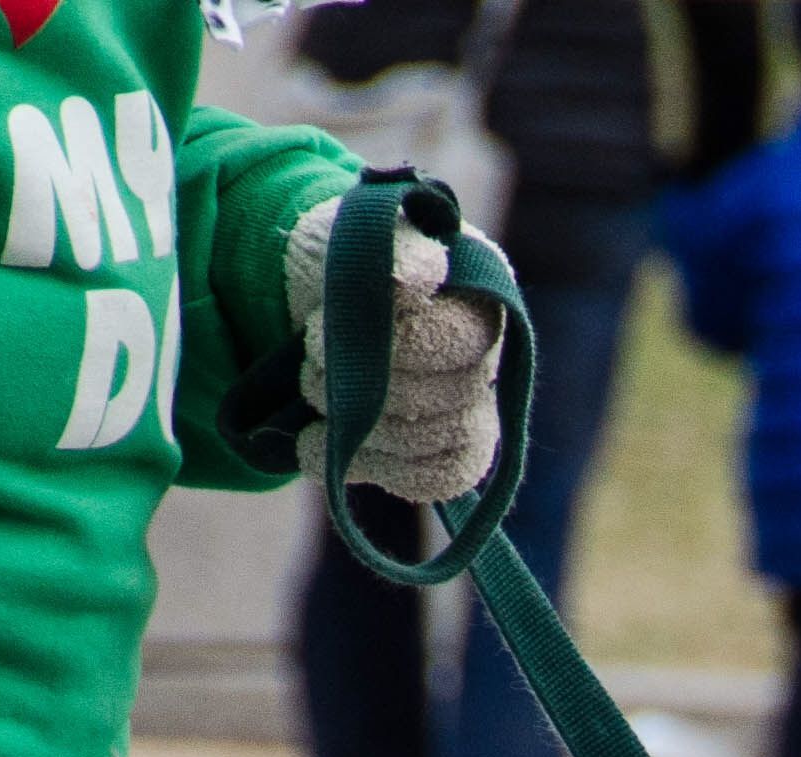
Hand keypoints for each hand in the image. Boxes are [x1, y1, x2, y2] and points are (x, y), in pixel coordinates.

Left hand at [288, 198, 506, 504]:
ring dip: (361, 428)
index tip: (317, 332)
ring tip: (313, 395)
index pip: (458, 345)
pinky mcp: (448, 453)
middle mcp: (490, 356)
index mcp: (483, 294)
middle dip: (365, 389)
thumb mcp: (355, 232)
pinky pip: (434, 480)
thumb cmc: (339, 253)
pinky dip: (370, 466)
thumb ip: (393, 249)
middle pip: (446, 403)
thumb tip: (423, 275)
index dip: (391, 350)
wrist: (311, 294)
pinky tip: (318, 446)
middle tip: (309, 362)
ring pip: (438, 447)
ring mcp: (473, 410)